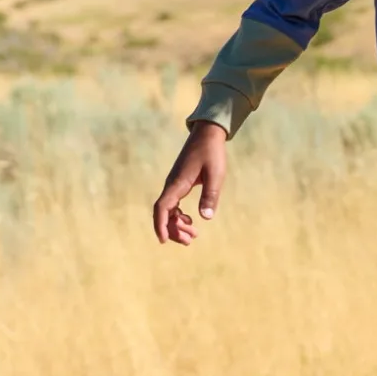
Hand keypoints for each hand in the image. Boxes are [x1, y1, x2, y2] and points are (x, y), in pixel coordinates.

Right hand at [153, 122, 227, 245]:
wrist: (208, 134)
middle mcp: (172, 185)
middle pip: (164, 212)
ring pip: (168, 209)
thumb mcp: (215, 174)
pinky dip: (179, 215)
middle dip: (173, 229)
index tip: (163, 240)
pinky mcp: (180, 182)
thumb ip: (210, 195)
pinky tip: (191, 221)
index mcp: (178, 183)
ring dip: (177, 224)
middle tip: (190, 241)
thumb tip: (206, 218)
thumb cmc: (212, 153)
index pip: (162, 208)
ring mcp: (175, 184)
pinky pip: (174, 203)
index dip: (161, 225)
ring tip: (193, 236)